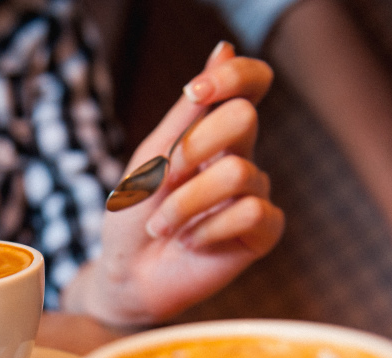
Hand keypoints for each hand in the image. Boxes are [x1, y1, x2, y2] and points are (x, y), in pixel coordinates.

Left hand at [65, 42, 283, 325]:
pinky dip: (206, 230)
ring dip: (185, 203)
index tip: (196, 92)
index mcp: (213, 134)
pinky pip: (249, 212)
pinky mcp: (263, 232)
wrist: (127, 277)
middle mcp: (241, 158)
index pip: (249, 84)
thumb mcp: (149, 159)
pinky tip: (192, 244)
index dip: (232, 76)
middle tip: (163, 179)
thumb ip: (186, 113)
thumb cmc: (133, 217)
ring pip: (237, 172)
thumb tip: (223, 46)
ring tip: (163, 228)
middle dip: (191, 149)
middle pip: (243, 118)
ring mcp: (255, 195)